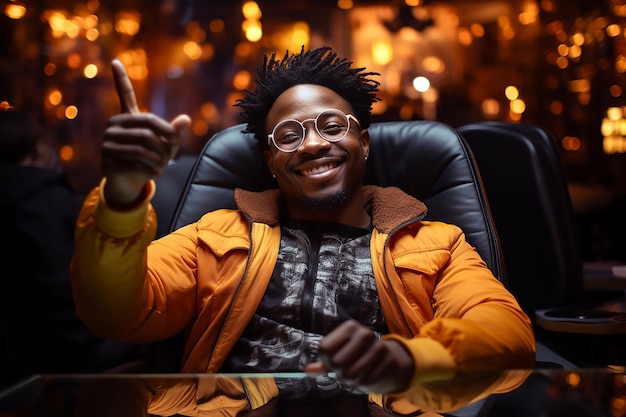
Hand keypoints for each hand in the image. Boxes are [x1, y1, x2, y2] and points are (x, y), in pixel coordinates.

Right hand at [102, 59, 190, 208]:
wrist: (131, 182)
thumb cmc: (150, 159)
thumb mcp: (166, 146)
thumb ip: (174, 133)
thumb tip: (186, 119)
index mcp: (128, 117)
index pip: (125, 95)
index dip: (121, 79)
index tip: (116, 60)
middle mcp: (114, 126)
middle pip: (148, 130)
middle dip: (165, 145)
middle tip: (171, 156)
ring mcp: (107, 143)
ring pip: (143, 148)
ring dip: (159, 160)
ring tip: (163, 166)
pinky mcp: (107, 161)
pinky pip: (136, 163)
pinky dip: (151, 170)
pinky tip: (154, 173)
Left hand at [304, 320, 413, 393]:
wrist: (387, 361)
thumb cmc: (357, 357)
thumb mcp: (339, 355)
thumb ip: (323, 363)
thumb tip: (307, 370)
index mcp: (349, 327)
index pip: (325, 348)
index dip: (325, 360)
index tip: (332, 360)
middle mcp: (364, 333)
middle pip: (337, 362)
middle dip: (338, 372)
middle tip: (345, 369)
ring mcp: (379, 346)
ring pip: (351, 374)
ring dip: (351, 380)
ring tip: (356, 374)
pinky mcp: (389, 361)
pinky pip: (367, 381)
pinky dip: (364, 384)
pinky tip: (367, 376)